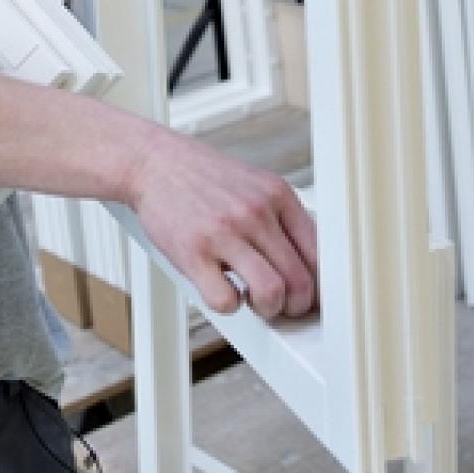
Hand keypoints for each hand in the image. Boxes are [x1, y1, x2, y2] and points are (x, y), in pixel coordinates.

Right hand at [122, 126, 318, 318]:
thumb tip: (308, 263)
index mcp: (277, 195)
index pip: (320, 254)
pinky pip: (226, 300)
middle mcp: (255, 212)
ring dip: (267, 309)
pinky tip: (222, 288)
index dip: (321, 287)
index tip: (313, 298)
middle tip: (284, 306)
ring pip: (271, 293)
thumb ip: (281, 219)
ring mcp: (225, 233)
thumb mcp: (254, 185)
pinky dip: (228, 305)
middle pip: (300, 280)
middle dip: (297, 306)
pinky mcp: (194, 252)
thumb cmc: (201, 178)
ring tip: (254, 300)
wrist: (153, 163)